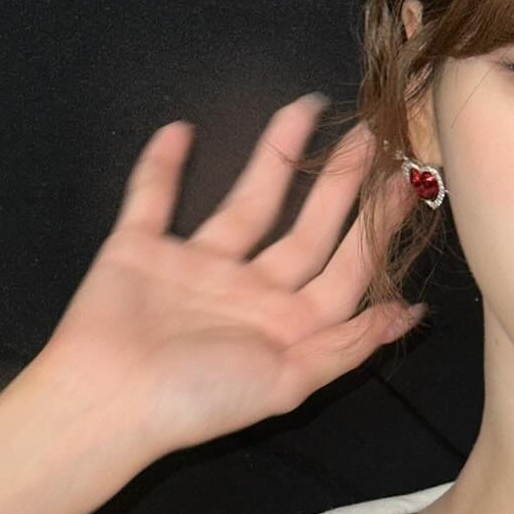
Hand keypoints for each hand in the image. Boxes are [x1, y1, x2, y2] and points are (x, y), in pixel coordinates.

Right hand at [17, 96, 425, 457]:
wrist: (104, 404)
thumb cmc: (199, 400)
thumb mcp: (288, 383)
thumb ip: (348, 345)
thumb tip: (409, 312)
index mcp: (287, 326)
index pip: (345, 269)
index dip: (377, 228)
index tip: (406, 181)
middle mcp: (248, 294)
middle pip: (306, 230)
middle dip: (339, 184)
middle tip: (368, 134)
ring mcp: (194, 270)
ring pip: (245, 203)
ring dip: (273, 157)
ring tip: (303, 109)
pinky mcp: (138, 251)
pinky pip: (151, 200)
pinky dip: (162, 168)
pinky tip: (179, 130)